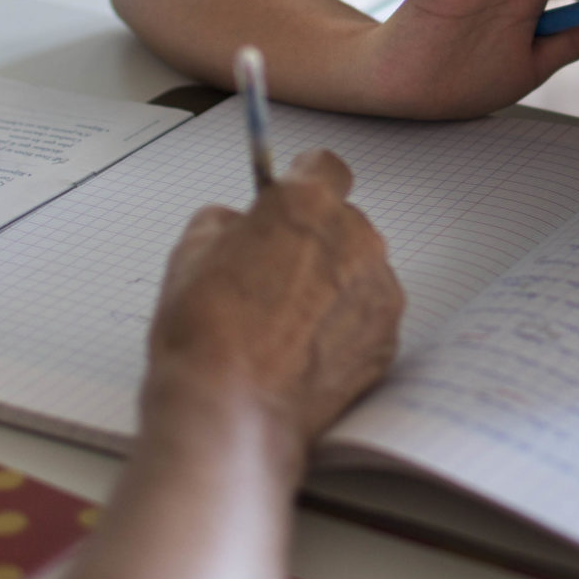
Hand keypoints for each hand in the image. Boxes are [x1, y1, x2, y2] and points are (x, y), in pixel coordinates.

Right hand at [147, 149, 405, 449]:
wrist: (231, 412)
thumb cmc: (205, 334)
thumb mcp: (190, 253)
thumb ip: (226, 223)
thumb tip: (240, 226)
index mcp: (307, 204)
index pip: (324, 167)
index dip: (302, 182)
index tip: (288, 200)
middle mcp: (356, 239)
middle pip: (344, 222)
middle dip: (315, 240)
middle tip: (274, 276)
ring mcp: (379, 291)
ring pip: (359, 271)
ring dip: (333, 284)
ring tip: (286, 324)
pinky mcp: (388, 339)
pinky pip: (368, 316)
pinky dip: (345, 327)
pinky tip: (305, 351)